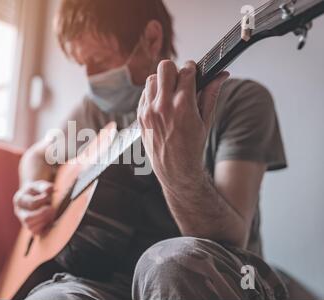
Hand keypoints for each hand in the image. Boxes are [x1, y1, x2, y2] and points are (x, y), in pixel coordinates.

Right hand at [13, 180, 55, 234]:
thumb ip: (45, 186)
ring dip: (44, 220)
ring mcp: (23, 221)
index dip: (43, 200)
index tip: (48, 196)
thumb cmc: (38, 190)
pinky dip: (44, 226)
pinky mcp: (30, 228)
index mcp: (19, 200)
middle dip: (43, 214)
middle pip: (28, 218)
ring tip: (50, 212)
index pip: (32, 203)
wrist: (35, 196)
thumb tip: (50, 189)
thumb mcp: (41, 185)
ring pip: (31, 227)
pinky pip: (35, 232)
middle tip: (51, 208)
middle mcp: (19, 212)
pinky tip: (49, 219)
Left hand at [138, 60, 228, 191]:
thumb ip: (211, 94)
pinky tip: (162, 105)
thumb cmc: (193, 147)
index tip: (194, 71)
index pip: (186, 71)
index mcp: (183, 106)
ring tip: (170, 93)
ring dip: (162, 82)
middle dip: (175, 70)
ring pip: (152, 79)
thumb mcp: (206, 120)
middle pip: (165, 67)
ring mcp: (148, 111)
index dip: (192, 69)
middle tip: (180, 81)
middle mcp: (163, 106)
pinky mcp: (140, 116)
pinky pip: (144, 94)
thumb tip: (221, 75)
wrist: (175, 169)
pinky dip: (153, 95)